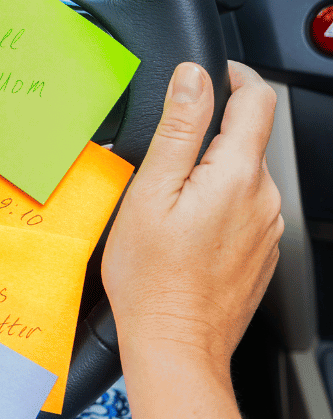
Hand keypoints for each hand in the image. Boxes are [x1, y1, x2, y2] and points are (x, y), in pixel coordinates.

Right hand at [102, 60, 282, 372]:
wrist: (175, 345)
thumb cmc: (153, 278)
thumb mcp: (151, 192)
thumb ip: (178, 128)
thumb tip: (192, 77)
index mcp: (238, 175)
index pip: (257, 98)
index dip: (234, 74)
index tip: (210, 73)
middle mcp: (264, 198)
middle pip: (247, 139)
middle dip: (210, 133)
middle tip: (163, 156)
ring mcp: (267, 228)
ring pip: (243, 176)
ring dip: (211, 172)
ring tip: (167, 200)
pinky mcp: (260, 251)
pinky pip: (244, 208)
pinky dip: (217, 203)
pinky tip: (184, 229)